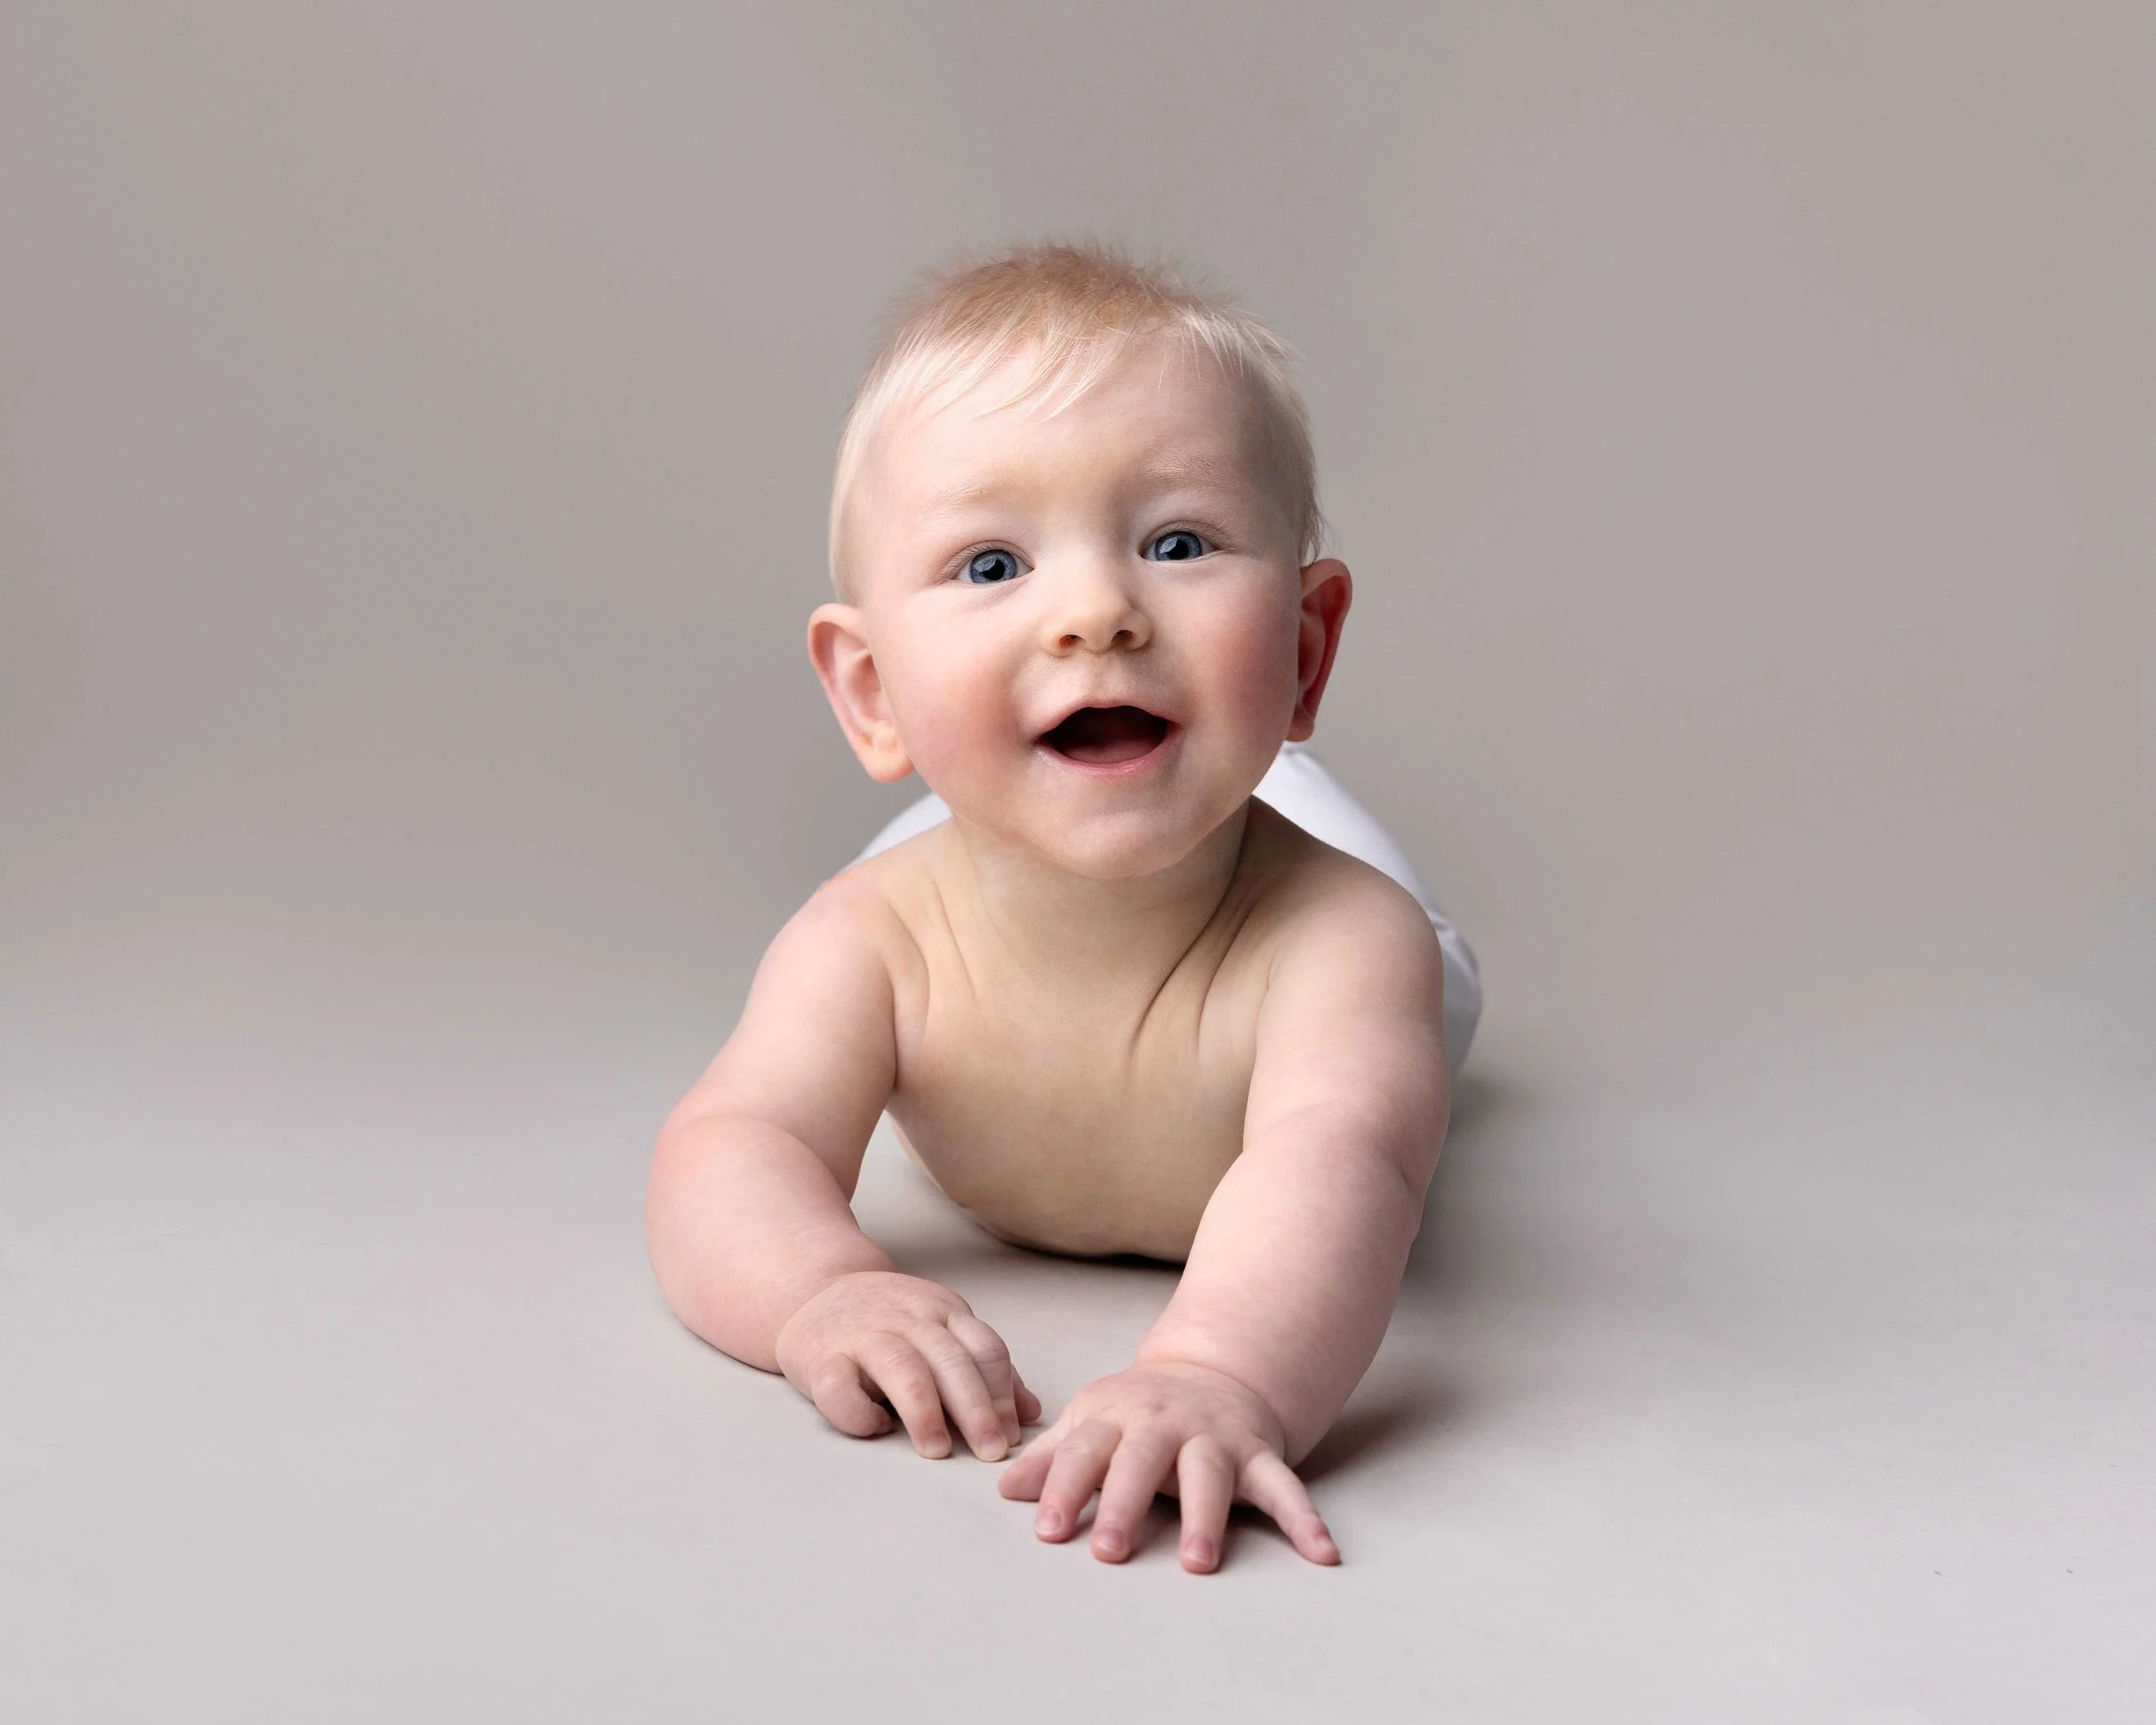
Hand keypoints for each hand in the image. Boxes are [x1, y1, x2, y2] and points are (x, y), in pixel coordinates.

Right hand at [774, 1270, 1041, 1459]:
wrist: (812, 1288)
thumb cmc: (888, 1321)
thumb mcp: (942, 1330)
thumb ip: (984, 1368)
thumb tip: (1032, 1412)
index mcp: (943, 1312)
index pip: (985, 1348)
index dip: (1003, 1392)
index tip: (1014, 1434)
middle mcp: (907, 1319)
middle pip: (951, 1360)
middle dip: (976, 1408)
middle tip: (991, 1451)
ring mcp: (863, 1335)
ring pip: (903, 1368)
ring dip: (925, 1411)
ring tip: (939, 1449)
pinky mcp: (821, 1358)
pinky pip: (840, 1387)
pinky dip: (858, 1412)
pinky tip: (875, 1428)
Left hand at [996, 1360, 1338, 1571]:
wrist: (1212, 1371)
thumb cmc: (1138, 1411)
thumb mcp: (1090, 1420)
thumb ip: (1050, 1457)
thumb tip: (1003, 1488)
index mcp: (1116, 1416)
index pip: (1084, 1451)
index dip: (1063, 1487)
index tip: (1049, 1531)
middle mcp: (1165, 1424)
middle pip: (1142, 1462)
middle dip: (1125, 1505)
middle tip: (1109, 1552)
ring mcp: (1215, 1437)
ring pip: (1210, 1475)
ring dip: (1206, 1517)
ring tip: (1197, 1562)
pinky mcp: (1258, 1453)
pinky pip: (1285, 1484)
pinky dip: (1304, 1518)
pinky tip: (1321, 1552)